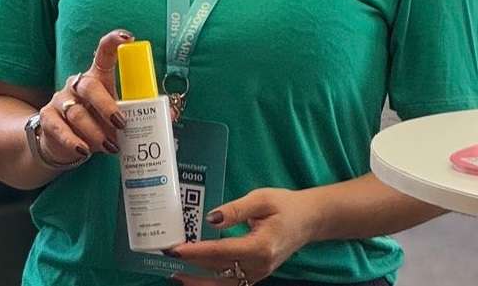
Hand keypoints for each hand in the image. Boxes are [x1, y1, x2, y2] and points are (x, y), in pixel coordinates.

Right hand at [36, 29, 131, 164]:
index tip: (128, 38)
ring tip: (111, 146)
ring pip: (77, 112)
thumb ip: (142, 112)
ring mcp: (60, 100)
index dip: (114, 42)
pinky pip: (59, 128)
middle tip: (122, 123)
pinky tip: (84, 150)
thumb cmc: (98, 121)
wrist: (64, 142)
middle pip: (90, 87)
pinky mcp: (47, 119)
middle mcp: (78, 84)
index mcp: (98, 76)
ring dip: (95, 131)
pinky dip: (73, 141)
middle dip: (107, 106)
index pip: (104, 54)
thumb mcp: (119, 113)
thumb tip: (170, 115)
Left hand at [167, 188, 317, 284]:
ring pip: (222, 285)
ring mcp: (258, 274)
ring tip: (177, 274)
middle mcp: (258, 266)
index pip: (220, 252)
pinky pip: (231, 284)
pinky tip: (197, 277)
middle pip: (218, 271)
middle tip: (168, 259)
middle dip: (191, 267)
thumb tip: (211, 219)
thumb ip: (236, 210)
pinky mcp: (256, 275)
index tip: (176, 249)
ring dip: (198, 282)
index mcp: (260, 246)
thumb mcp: (262, 199)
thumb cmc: (286, 206)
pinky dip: (212, 283)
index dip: (196, 252)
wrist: (309, 220)